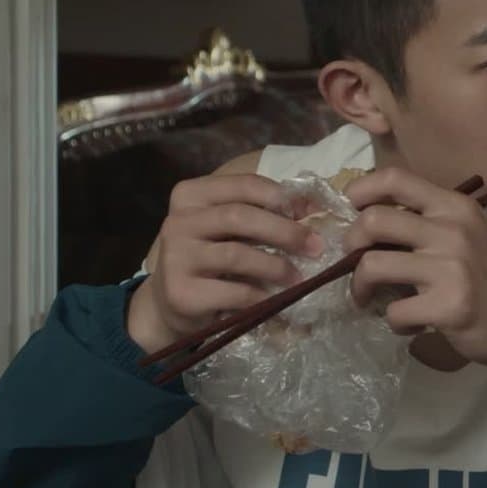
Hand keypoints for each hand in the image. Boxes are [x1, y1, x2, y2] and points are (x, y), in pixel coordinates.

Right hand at [127, 174, 322, 354]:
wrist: (171, 303)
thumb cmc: (209, 259)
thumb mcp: (229, 229)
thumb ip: (260, 212)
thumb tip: (311, 207)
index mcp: (191, 195)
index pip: (243, 184)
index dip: (281, 196)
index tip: (309, 213)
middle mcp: (178, 222)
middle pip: (239, 216)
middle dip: (284, 231)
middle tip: (315, 246)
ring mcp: (175, 258)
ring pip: (236, 254)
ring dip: (275, 266)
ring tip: (299, 277)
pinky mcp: (181, 293)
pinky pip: (232, 291)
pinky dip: (260, 295)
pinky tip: (275, 299)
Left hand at [343, 168, 486, 375]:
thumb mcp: (466, 232)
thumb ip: (427, 221)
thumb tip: (369, 221)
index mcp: (454, 206)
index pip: (396, 178)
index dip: (362, 188)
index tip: (352, 208)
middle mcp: (452, 230)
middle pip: (373, 221)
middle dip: (351, 244)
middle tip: (355, 263)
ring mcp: (451, 268)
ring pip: (373, 265)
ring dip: (360, 286)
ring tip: (370, 298)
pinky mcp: (448, 306)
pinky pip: (394, 311)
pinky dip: (393, 321)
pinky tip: (410, 323)